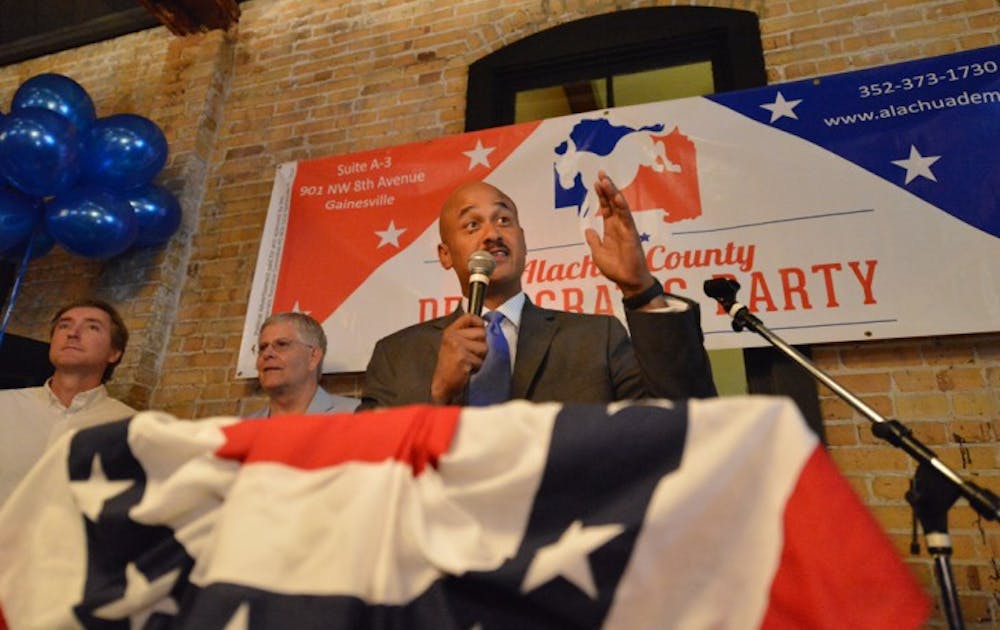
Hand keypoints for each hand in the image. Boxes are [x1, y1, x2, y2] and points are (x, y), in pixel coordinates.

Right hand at [430, 314, 487, 403]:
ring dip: (480, 358)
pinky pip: (480, 360)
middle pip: (482, 333)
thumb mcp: (454, 345)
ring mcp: (457, 346)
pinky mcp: (463, 357)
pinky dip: (477, 367)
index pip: (470, 317)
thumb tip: (487, 327)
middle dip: (481, 345)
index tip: (480, 333)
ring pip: (484, 347)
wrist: (442, 384)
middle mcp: (453, 336)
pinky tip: (468, 370)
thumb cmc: (450, 366)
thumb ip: (467, 334)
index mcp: (450, 331)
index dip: (479, 323)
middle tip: (471, 355)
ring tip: (469, 363)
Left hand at [584, 170, 656, 296]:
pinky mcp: (632, 233)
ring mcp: (626, 228)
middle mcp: (619, 225)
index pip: (606, 207)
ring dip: (613, 193)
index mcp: (611, 228)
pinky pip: (627, 217)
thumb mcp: (597, 253)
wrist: (627, 280)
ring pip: (620, 206)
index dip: (601, 195)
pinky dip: (622, 206)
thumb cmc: (615, 268)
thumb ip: (593, 240)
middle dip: (607, 187)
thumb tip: (587, 229)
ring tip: (606, 180)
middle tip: (601, 173)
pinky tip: (616, 196)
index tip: (595, 181)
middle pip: (612, 202)